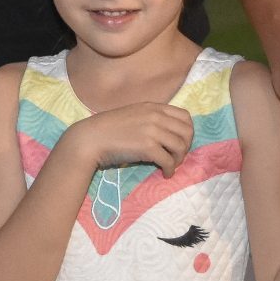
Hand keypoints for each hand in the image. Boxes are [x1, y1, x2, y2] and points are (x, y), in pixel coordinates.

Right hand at [64, 102, 193, 174]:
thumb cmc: (109, 128)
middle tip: (177, 156)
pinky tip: (164, 173)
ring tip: (171, 166)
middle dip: (186, 147)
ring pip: (181, 147)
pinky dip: (170, 169)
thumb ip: (151, 118)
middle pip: (187, 132)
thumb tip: (168, 134)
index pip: (185, 116)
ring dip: (179, 159)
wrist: (91, 138)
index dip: (187, 131)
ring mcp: (153, 131)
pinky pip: (169, 161)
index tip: (180, 142)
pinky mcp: (148, 148)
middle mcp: (156, 116)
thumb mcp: (134, 115)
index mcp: (154, 107)